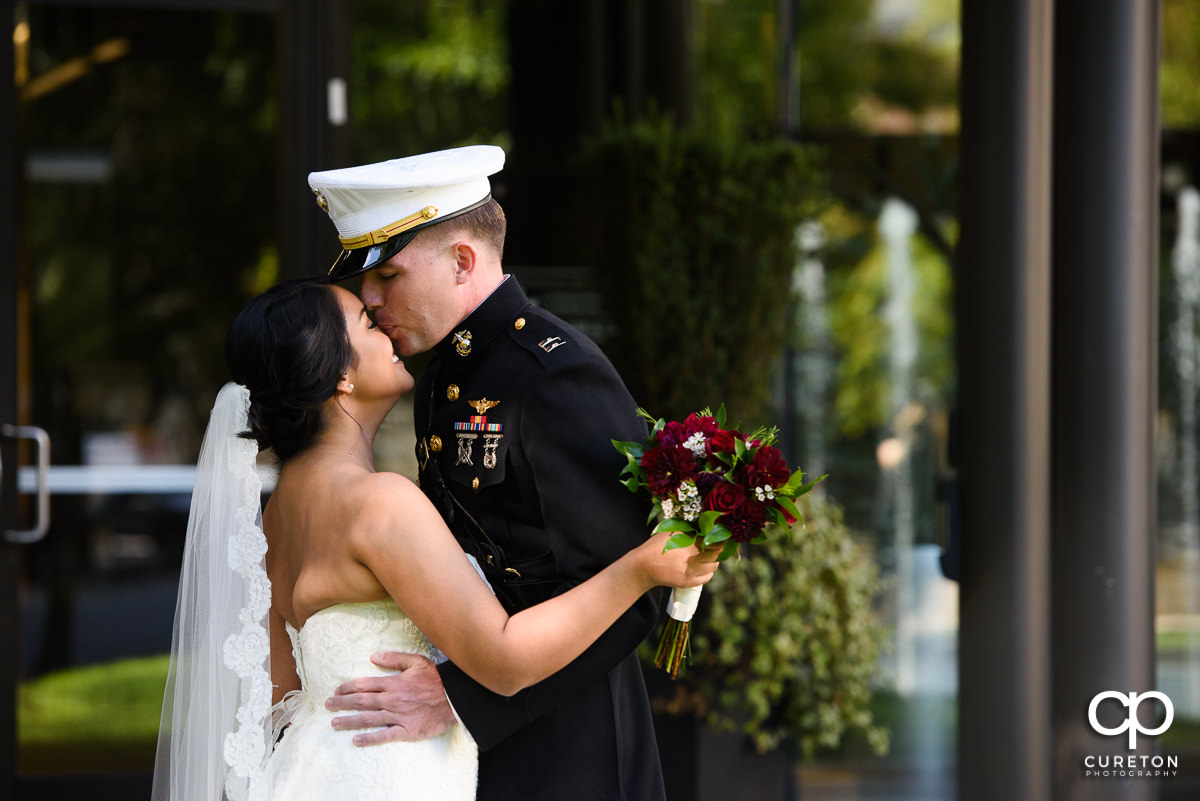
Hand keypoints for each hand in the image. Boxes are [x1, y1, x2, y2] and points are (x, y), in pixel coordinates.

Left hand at [326, 652, 457, 745]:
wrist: (455, 699)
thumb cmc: (436, 679)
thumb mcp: (416, 661)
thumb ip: (394, 658)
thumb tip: (373, 656)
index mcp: (393, 683)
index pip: (364, 685)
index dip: (347, 687)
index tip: (337, 691)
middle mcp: (392, 700)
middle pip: (361, 702)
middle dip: (342, 703)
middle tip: (327, 705)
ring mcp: (398, 716)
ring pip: (367, 719)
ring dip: (348, 721)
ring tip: (334, 722)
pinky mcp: (406, 731)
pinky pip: (384, 736)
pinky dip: (368, 738)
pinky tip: (356, 740)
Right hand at [639, 531, 721, 588]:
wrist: (644, 566)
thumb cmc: (656, 546)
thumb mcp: (670, 531)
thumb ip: (688, 529)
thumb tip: (705, 525)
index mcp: (686, 542)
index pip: (712, 539)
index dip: (719, 537)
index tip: (721, 534)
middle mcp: (690, 557)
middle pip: (716, 553)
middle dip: (719, 548)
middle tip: (718, 543)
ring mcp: (690, 571)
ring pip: (713, 565)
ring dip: (714, 559)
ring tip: (709, 554)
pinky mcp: (688, 582)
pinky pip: (707, 577)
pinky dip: (708, 571)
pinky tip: (703, 565)